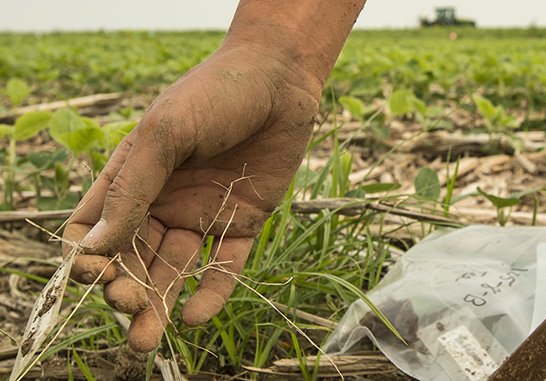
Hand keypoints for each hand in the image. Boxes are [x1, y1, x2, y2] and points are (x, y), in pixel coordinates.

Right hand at [63, 45, 317, 352]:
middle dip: (124, 287)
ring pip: (173, 269)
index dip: (86, 255)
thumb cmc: (214, 94)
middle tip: (128, 308)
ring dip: (158, 303)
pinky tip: (195, 316)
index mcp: (131, 176)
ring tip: (147, 339)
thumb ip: (133, 189)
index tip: (91, 273)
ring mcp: (202, 213)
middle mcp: (163, 200)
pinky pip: (224, 266)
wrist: (281, 80)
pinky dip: (211, 293)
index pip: (94, 228)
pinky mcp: (243, 221)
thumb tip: (96, 249)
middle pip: (132, 258)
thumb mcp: (166, 133)